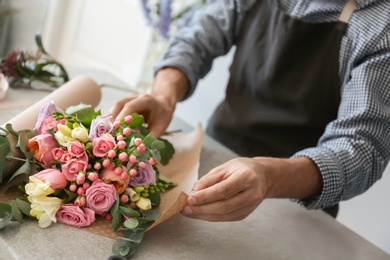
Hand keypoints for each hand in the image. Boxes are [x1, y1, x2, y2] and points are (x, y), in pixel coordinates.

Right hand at [110, 67, 189, 136]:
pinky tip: (110, 128)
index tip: (116, 127)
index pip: (131, 106)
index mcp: (146, 100)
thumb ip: (151, 136)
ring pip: (116, 106)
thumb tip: (140, 149)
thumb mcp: (161, 127)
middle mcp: (136, 97)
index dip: (122, 116)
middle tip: (108, 131)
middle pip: (120, 104)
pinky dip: (112, 118)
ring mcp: (129, 98)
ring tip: (107, 131)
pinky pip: (116, 109)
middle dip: (112, 117)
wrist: (164, 104)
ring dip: (110, 118)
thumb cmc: (163, 115)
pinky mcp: (125, 103)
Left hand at [181, 156, 322, 221]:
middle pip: (223, 206)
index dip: (205, 197)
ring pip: (223, 215)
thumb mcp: (225, 167)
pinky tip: (199, 214)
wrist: (263, 176)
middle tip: (184, 208)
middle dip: (201, 209)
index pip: (223, 190)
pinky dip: (210, 217)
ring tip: (188, 212)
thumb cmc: (242, 169)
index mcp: (246, 178)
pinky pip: (225, 218)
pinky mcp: (245, 214)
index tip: (189, 199)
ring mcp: (250, 206)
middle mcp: (251, 194)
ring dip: (203, 215)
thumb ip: (209, 179)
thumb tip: (194, 192)